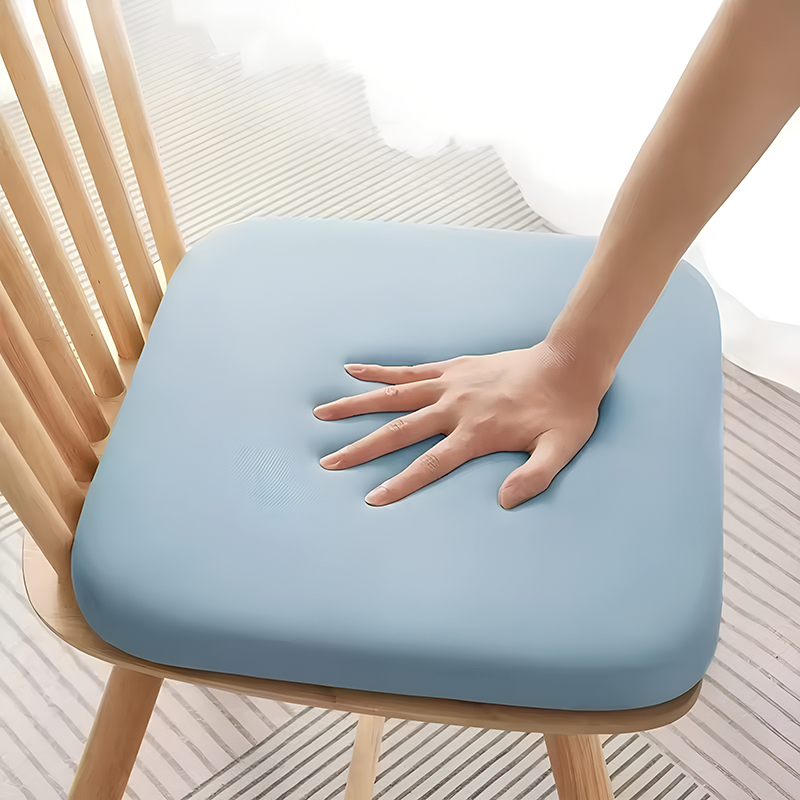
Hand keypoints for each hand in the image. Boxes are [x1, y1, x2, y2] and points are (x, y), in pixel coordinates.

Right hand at [313, 339, 612, 508]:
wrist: (569, 363)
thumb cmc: (565, 410)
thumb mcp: (560, 449)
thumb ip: (535, 477)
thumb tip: (504, 502)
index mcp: (476, 432)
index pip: (430, 464)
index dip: (400, 484)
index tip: (371, 499)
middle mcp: (454, 407)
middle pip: (399, 431)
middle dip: (361, 449)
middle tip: (329, 461)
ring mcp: (449, 384)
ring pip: (393, 396)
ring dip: (357, 405)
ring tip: (323, 412)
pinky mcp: (451, 368)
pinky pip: (409, 371)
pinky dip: (380, 371)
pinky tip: (353, 370)